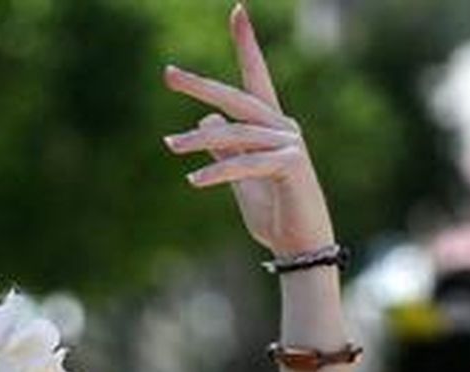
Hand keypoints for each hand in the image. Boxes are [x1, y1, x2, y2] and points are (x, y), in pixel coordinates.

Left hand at [163, 4, 334, 256]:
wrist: (300, 249)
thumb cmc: (274, 215)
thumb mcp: (241, 179)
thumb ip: (224, 150)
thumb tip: (205, 120)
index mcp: (274, 126)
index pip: (257, 78)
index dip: (247, 44)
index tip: (237, 11)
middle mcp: (285, 128)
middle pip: (237, 99)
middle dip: (202, 86)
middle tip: (169, 74)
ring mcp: (291, 144)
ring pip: (235, 135)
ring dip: (198, 141)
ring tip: (171, 146)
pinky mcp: (292, 165)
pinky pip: (246, 163)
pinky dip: (218, 172)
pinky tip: (194, 180)